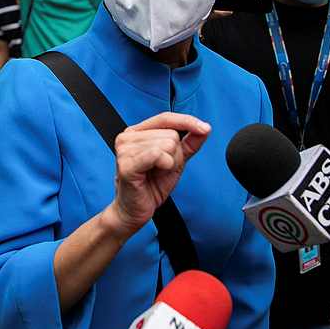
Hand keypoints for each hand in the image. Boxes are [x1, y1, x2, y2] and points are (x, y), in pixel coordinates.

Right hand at [103, 113, 210, 240]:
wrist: (135, 210)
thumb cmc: (151, 186)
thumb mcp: (175, 160)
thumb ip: (189, 143)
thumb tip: (204, 128)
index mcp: (137, 132)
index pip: (166, 118)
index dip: (187, 121)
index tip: (204, 128)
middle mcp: (128, 137)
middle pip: (170, 134)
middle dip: (175, 155)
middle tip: (161, 169)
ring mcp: (125, 150)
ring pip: (167, 145)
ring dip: (169, 163)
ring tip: (156, 173)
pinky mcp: (126, 164)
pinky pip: (157, 154)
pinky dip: (164, 165)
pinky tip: (153, 174)